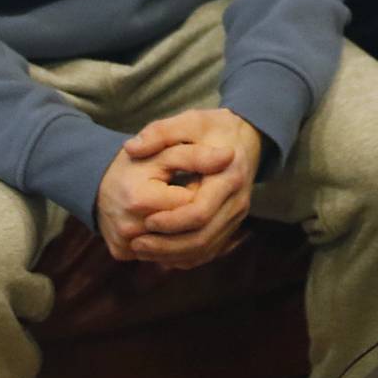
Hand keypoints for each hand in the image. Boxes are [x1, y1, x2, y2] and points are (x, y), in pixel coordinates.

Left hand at [117, 108, 265, 269]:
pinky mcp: (232, 224)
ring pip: (206, 248)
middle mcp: (237, 201)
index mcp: (228, 176)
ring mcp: (237, 216)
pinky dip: (185, 257)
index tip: (146, 220)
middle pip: (203, 238)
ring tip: (143, 250)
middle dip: (168, 245)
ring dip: (173, 255)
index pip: (199, 212)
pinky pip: (210, 250)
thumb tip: (131, 148)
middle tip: (137, 244)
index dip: (171, 221)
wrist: (246, 136)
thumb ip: (160, 133)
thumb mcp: (189, 120)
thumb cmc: (214, 128)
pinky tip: (161, 254)